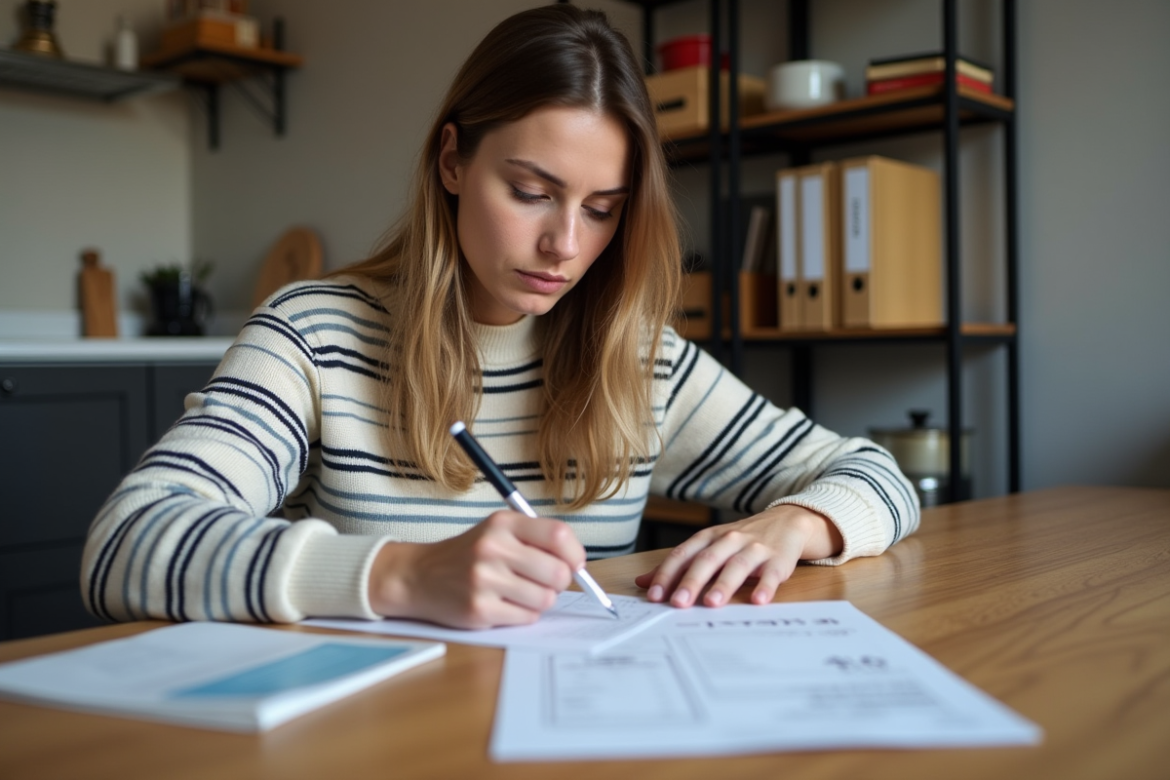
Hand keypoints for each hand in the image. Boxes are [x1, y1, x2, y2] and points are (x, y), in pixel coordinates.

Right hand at [368, 510, 583, 628]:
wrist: (418, 576)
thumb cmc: (468, 555)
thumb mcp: (497, 532)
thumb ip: (535, 540)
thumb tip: (577, 564)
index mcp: (502, 524)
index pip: (558, 534)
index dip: (575, 553)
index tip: (574, 564)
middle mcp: (493, 548)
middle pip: (557, 572)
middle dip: (558, 582)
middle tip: (544, 581)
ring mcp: (485, 580)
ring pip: (545, 599)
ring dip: (540, 600)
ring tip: (520, 593)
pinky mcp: (479, 609)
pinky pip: (527, 618)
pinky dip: (524, 615)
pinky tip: (505, 604)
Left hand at [634, 504, 841, 607]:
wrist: (786, 522)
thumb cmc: (740, 541)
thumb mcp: (708, 547)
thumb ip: (678, 565)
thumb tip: (642, 583)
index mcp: (708, 538)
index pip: (683, 555)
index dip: (667, 574)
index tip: (654, 595)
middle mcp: (729, 540)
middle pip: (707, 560)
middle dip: (691, 581)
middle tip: (678, 603)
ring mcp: (754, 548)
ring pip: (737, 565)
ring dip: (724, 584)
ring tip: (712, 603)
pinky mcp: (778, 559)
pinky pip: (771, 574)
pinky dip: (765, 586)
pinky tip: (758, 600)